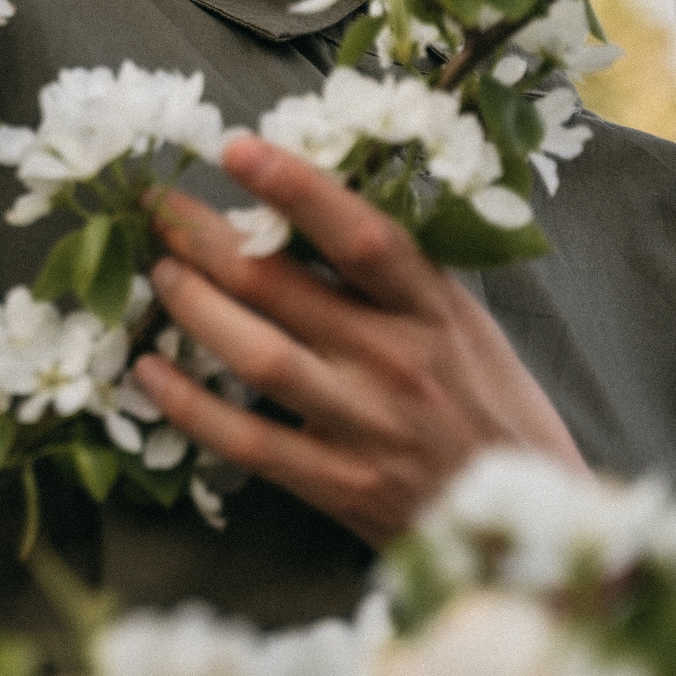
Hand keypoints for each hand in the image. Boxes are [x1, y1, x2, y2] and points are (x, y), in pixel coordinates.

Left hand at [130, 133, 585, 546]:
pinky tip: (148, 372)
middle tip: (157, 208)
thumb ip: (399, 278)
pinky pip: (248, 442)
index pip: (363, 236)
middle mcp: (401, 363)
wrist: (528, 528)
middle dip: (209, 239)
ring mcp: (368, 427)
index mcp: (436, 311)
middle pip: (286, 288)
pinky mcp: (340, 486)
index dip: (297, 188)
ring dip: (196, 309)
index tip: (237, 146)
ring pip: (260, 357)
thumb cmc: (493, 410)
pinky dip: (191, 406)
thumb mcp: (467, 328)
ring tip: (160, 274)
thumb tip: (312, 207)